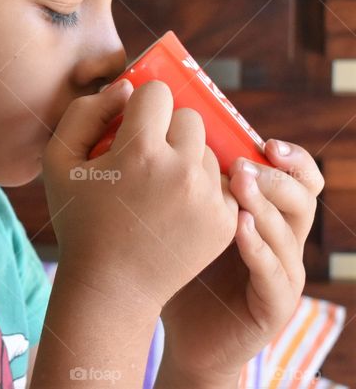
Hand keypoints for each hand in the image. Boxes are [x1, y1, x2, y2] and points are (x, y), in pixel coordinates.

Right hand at [42, 80, 238, 309]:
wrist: (111, 286)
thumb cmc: (78, 219)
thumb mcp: (58, 161)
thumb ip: (84, 113)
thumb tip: (124, 88)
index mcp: (140, 151)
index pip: (157, 92)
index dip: (139, 106)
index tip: (128, 128)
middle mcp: (181, 170)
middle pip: (189, 117)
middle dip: (167, 129)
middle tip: (144, 158)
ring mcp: (208, 197)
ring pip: (207, 150)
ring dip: (186, 158)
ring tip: (158, 187)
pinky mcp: (226, 220)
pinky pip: (221, 182)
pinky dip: (201, 188)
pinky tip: (175, 208)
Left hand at [158, 139, 322, 383]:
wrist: (183, 331)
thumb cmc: (178, 265)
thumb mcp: (180, 216)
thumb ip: (180, 177)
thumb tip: (155, 124)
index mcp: (263, 210)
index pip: (291, 174)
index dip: (285, 155)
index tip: (261, 138)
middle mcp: (280, 236)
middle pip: (302, 195)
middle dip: (277, 174)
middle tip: (243, 163)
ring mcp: (282, 270)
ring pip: (291, 230)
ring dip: (266, 204)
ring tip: (239, 185)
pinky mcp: (274, 303)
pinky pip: (276, 272)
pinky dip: (259, 247)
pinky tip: (239, 228)